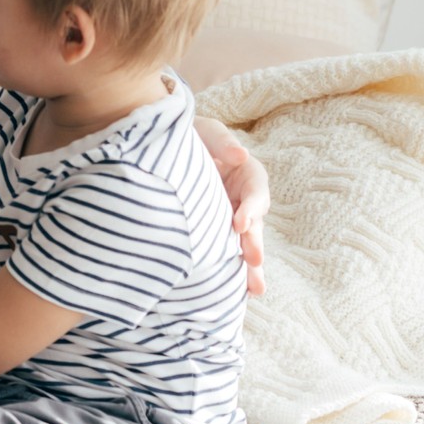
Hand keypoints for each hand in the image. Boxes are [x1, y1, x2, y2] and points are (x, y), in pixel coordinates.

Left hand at [196, 116, 267, 295]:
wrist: (166, 149)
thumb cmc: (191, 137)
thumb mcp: (206, 132)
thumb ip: (221, 142)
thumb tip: (241, 155)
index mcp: (247, 173)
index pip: (256, 190)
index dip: (252, 207)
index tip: (240, 222)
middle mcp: (243, 199)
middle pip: (254, 223)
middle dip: (254, 243)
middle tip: (253, 261)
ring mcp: (229, 217)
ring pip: (243, 244)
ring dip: (248, 266)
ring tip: (254, 289)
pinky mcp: (214, 232)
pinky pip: (224, 252)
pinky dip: (229, 270)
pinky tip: (232, 292)